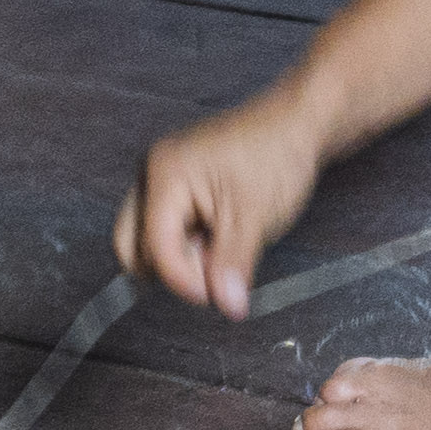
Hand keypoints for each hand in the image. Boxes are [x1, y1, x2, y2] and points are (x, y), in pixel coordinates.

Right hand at [113, 90, 328, 319]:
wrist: (298, 123)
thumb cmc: (277, 156)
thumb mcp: (255, 218)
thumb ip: (233, 265)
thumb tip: (226, 305)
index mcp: (165, 175)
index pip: (153, 247)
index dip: (182, 279)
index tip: (216, 294)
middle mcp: (152, 175)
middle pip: (131, 245)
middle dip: (170, 268)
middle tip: (215, 269)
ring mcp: (161, 181)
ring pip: (147, 240)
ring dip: (180, 257)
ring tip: (222, 247)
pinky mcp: (175, 188)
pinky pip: (165, 229)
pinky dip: (188, 244)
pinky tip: (220, 237)